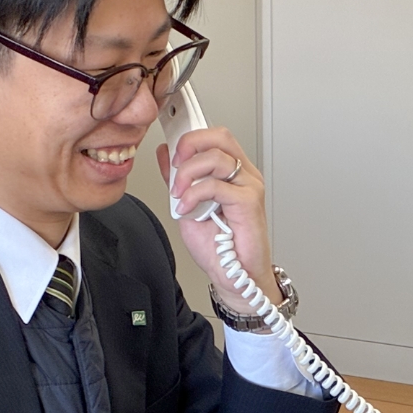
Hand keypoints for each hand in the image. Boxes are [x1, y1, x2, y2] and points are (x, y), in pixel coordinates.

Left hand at [156, 129, 280, 313]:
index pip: (215, 136)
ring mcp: (249, 186)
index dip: (191, 136)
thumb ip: (176, 179)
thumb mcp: (186, 205)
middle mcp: (244, 175)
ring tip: (179, 194)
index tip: (170, 151)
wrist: (234, 276)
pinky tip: (187, 209)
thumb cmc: (218, 246)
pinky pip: (217, 186)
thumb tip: (164, 154)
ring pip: (216, 158)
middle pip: (220, 137)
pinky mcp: (249, 202)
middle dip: (189, 145)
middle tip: (174, 165)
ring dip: (188, 174)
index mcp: (232, 172)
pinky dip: (194, 195)